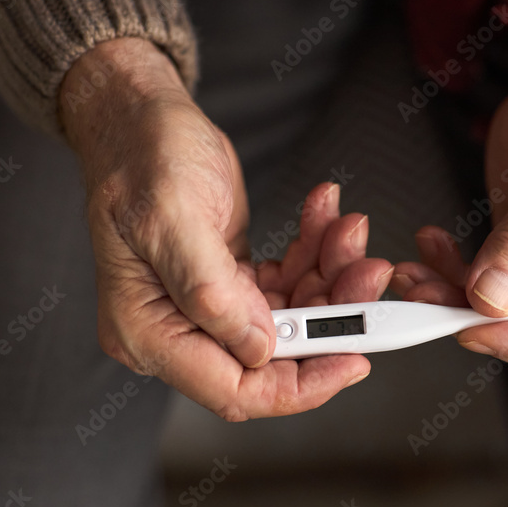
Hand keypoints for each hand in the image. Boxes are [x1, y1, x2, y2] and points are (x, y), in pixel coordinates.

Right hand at [59, 38, 387, 419]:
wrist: (139, 116)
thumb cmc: (139, 157)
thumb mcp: (172, 219)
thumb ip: (213, 293)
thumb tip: (259, 348)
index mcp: (147, 332)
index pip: (235, 390)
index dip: (301, 384)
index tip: (355, 357)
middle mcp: (176, 329)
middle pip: (274, 354)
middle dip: (331, 316)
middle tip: (368, 270)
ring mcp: (206, 306)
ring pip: (291, 316)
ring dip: (330, 275)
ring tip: (348, 228)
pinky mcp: (231, 281)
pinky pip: (288, 283)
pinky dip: (314, 252)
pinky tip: (325, 216)